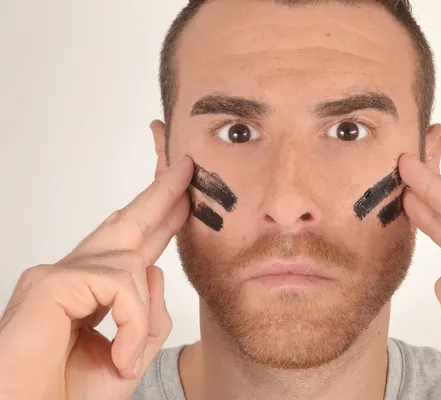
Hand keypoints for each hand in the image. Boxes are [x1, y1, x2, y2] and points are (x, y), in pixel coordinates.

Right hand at [0, 157, 193, 399]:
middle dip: (160, 194)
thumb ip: (149, 314)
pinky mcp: (50, 282)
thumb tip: (155, 269)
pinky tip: (120, 354)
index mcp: (91, 290)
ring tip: (125, 358)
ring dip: (140, 317)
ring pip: (133, 262)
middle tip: (185, 167)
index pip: (130, 243)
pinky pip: (119, 285)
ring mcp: (57, 274)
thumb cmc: (70, 395)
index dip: (158, 217)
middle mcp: (72, 274)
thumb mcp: (131, 354)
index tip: (180, 195)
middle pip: (126, 223)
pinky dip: (130, 322)